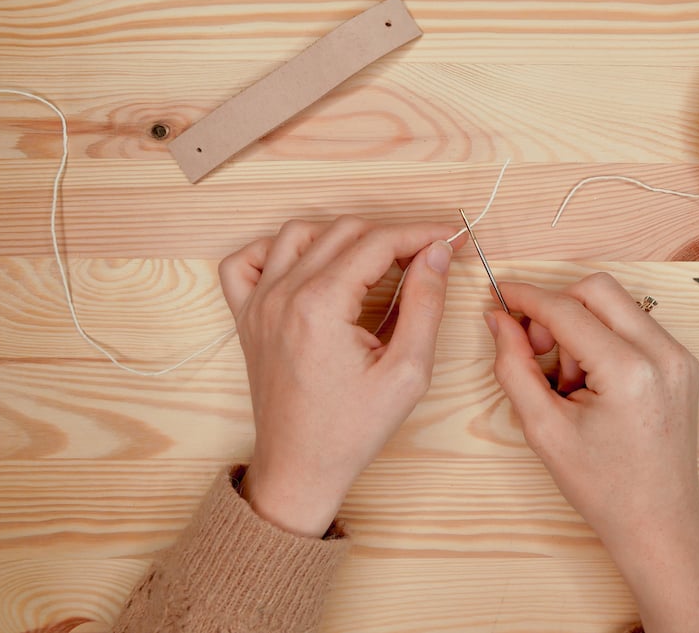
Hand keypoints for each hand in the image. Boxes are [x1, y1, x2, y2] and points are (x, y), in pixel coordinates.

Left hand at [218, 216, 457, 536]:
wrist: (300, 468)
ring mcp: (258, 304)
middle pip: (344, 230)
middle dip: (391, 235)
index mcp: (321, 306)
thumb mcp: (407, 372)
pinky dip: (276, 250)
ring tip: (375, 261)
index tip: (452, 238)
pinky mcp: (247, 316)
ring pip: (298, 233)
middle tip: (426, 256)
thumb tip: (437, 254)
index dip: (422, 233)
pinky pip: (246, 260)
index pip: (378, 241)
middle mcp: (283, 295)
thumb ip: (426, 305)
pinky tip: (308, 265)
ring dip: (342, 236)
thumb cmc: (352, 430)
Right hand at [484, 273, 698, 632]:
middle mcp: (663, 354)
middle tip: (536, 346)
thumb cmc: (604, 487)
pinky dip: (604, 338)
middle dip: (557, 307)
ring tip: (570, 381)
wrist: (658, 521)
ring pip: (616, 304)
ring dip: (582, 326)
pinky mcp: (682, 362)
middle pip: (597, 289)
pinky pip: (634, 324)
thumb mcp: (543, 430)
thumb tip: (499, 320)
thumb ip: (514, 367)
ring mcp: (678, 356)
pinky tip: (593, 382)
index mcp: (629, 371)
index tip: (500, 295)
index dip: (526, 298)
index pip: (566, 308)